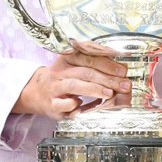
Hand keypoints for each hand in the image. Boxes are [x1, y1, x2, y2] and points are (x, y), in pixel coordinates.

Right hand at [13, 40, 129, 119]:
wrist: (38, 93)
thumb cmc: (63, 78)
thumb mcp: (75, 65)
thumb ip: (95, 63)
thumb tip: (120, 67)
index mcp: (67, 57)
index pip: (89, 57)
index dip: (107, 64)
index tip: (122, 71)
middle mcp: (60, 71)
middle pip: (85, 72)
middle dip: (107, 79)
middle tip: (123, 85)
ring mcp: (54, 87)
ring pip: (75, 85)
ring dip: (94, 89)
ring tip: (109, 93)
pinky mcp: (52, 104)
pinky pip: (63, 104)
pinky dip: (74, 104)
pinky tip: (82, 104)